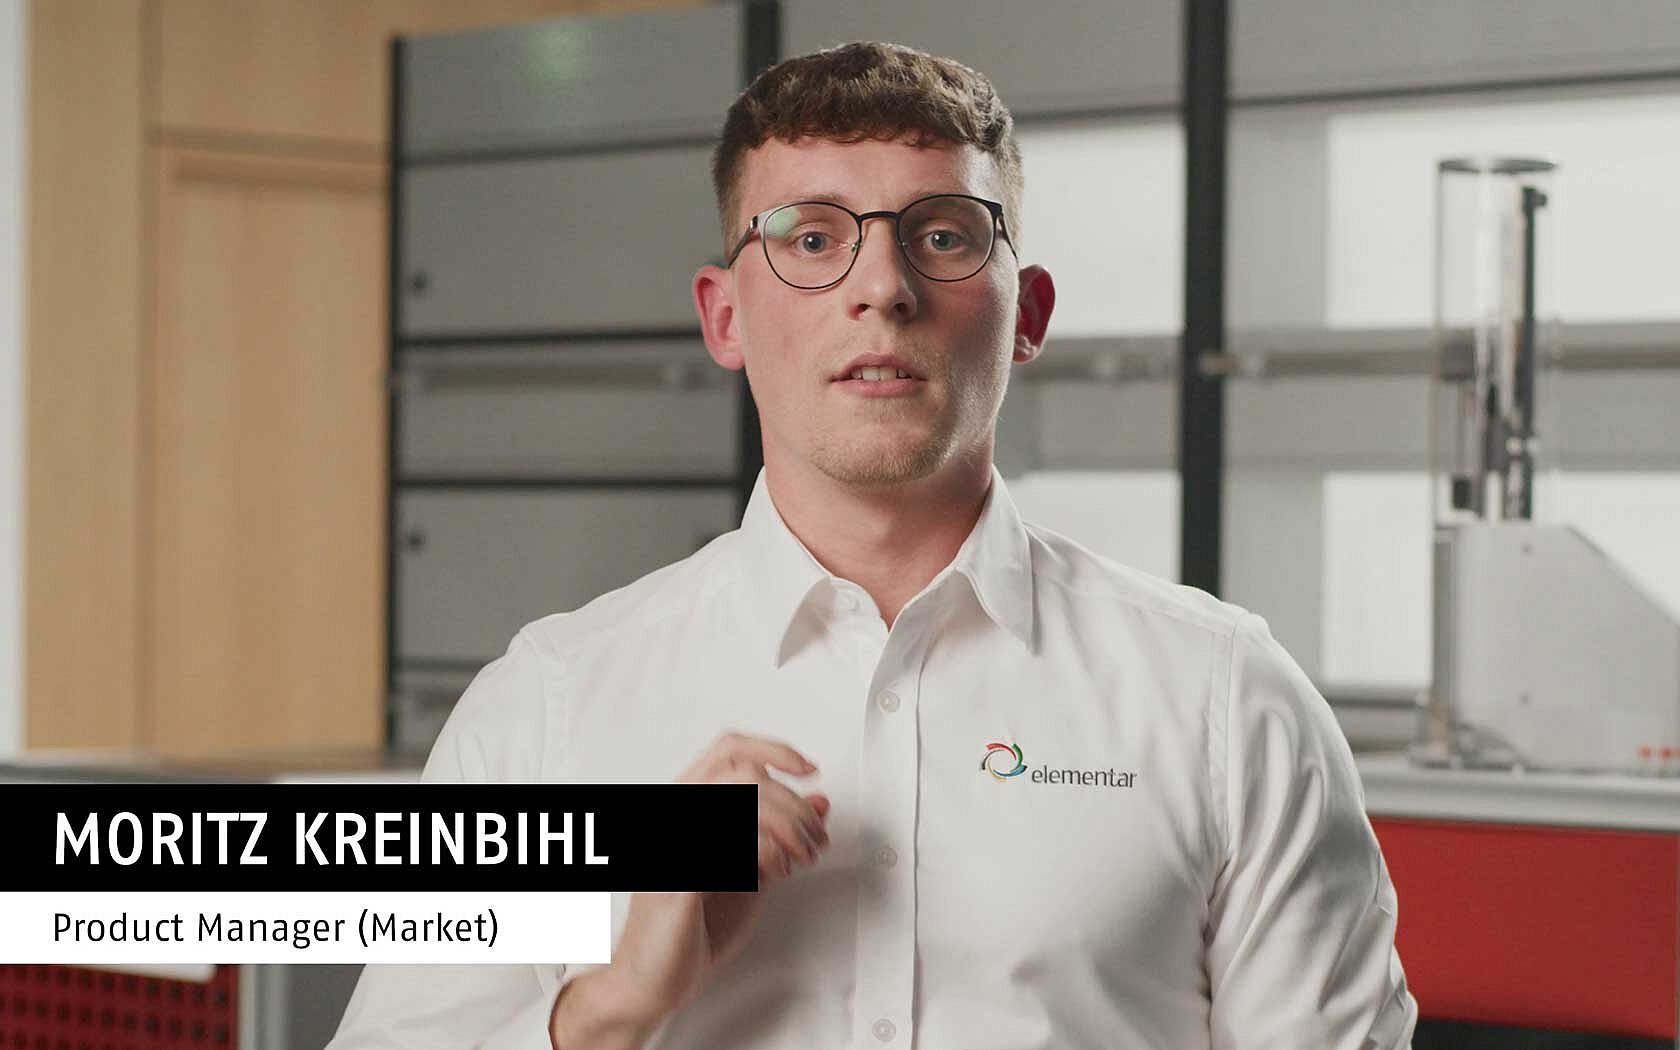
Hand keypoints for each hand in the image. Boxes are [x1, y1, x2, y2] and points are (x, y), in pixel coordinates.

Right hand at [551, 732, 830, 1042]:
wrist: (651, 982)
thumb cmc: (691, 929)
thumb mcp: (750, 872)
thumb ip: (779, 836)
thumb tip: (819, 803)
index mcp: (686, 806)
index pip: (730, 750)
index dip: (774, 750)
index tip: (808, 770)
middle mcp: (673, 815)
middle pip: (747, 773)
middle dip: (796, 804)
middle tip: (815, 838)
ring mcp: (673, 843)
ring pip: (746, 800)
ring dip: (790, 827)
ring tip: (802, 858)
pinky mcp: (679, 878)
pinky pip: (737, 843)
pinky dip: (771, 852)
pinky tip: (777, 872)